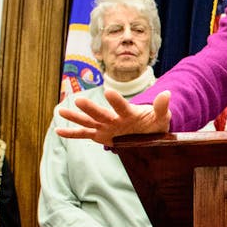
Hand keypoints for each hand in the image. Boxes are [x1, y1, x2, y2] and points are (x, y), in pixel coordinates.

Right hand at [56, 89, 170, 145]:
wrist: (147, 132)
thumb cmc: (153, 123)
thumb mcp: (161, 117)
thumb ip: (161, 107)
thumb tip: (167, 94)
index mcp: (128, 113)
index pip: (122, 106)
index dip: (116, 101)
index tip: (108, 92)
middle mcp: (114, 118)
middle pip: (101, 114)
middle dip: (90, 108)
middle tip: (78, 100)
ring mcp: (105, 126)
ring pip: (88, 122)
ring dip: (75, 117)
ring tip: (60, 111)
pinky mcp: (100, 135)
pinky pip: (84, 134)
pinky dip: (72, 134)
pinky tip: (59, 131)